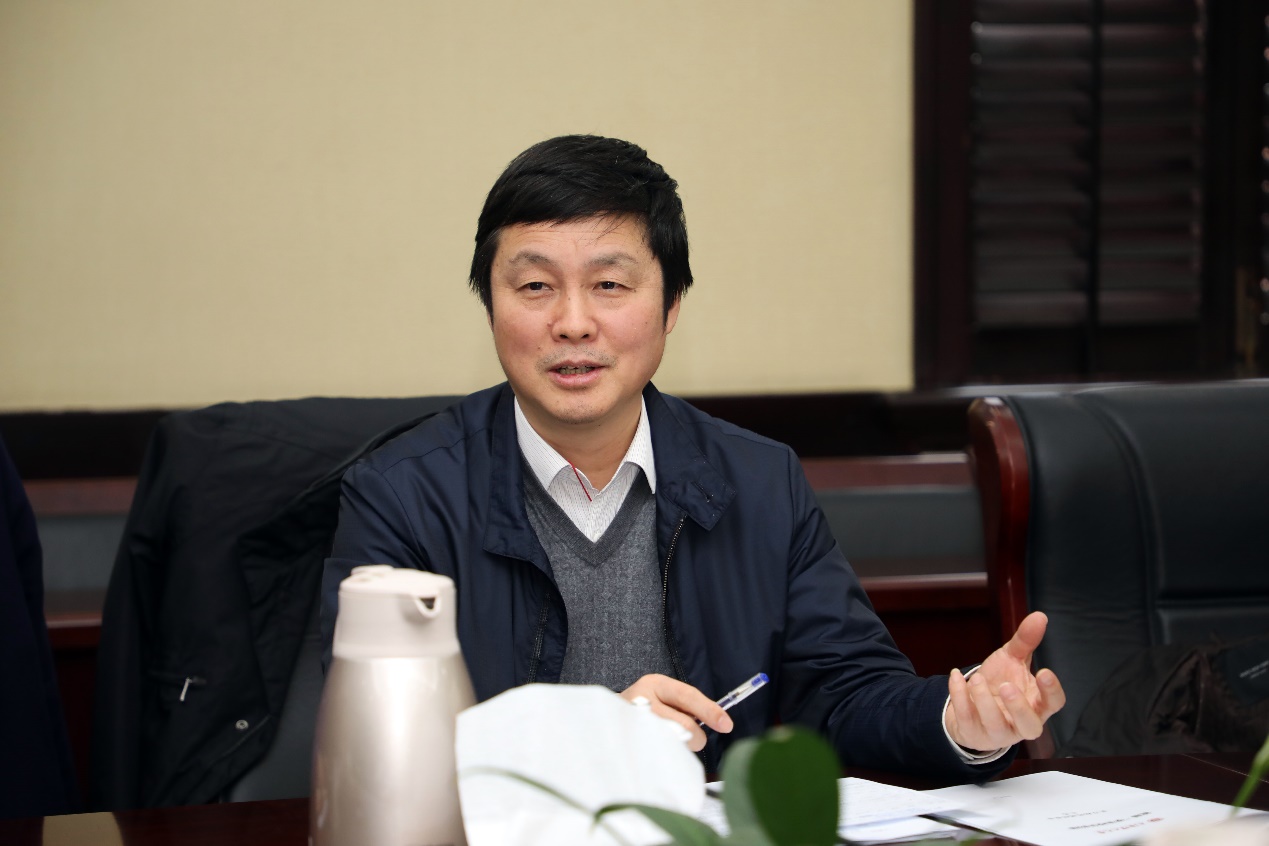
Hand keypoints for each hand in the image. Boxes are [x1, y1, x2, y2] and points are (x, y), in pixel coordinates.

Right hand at [621, 674, 732, 751]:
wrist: (606, 719)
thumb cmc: (645, 709)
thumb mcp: (663, 697)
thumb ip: (688, 706)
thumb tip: (720, 722)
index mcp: (655, 684)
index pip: (688, 696)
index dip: (710, 710)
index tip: (727, 725)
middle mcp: (641, 699)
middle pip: (684, 725)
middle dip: (695, 736)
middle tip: (691, 738)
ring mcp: (633, 723)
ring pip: (674, 743)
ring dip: (680, 747)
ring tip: (667, 741)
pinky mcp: (629, 744)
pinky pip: (661, 755)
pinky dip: (668, 757)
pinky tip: (659, 750)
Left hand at [944, 611, 1065, 752]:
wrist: (971, 704)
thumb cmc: (999, 682)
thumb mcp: (1011, 660)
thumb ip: (1026, 641)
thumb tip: (1040, 616)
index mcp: (1036, 704)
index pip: (1054, 704)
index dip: (1052, 691)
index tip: (1044, 673)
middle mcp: (1020, 723)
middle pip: (1030, 726)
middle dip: (1019, 708)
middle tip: (1007, 686)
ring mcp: (997, 732)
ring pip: (996, 725)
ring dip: (984, 701)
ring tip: (977, 677)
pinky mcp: (973, 734)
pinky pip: (966, 719)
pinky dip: (959, 697)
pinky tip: (956, 676)